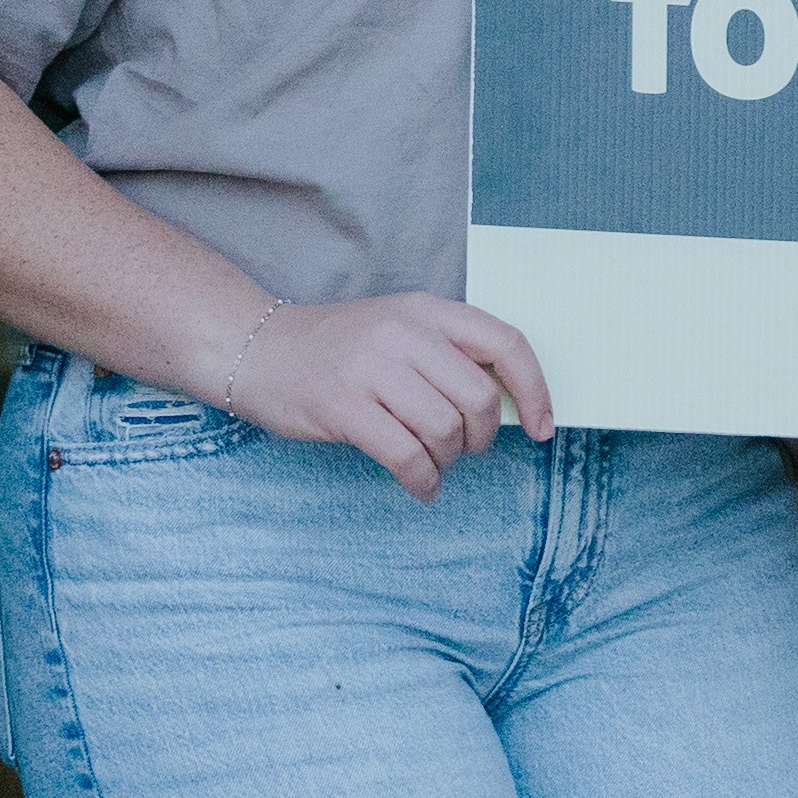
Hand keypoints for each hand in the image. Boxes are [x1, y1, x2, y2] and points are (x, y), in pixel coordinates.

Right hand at [231, 294, 552, 503]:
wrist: (256, 349)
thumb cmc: (338, 349)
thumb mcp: (399, 330)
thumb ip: (448, 356)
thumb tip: (508, 407)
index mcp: (428, 311)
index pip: (507, 344)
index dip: (535, 390)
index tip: (541, 427)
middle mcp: (404, 334)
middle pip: (478, 397)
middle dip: (480, 436)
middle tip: (463, 448)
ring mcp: (371, 369)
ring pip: (444, 430)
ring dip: (447, 459)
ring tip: (432, 461)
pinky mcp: (343, 407)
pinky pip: (406, 456)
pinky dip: (422, 480)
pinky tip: (421, 487)